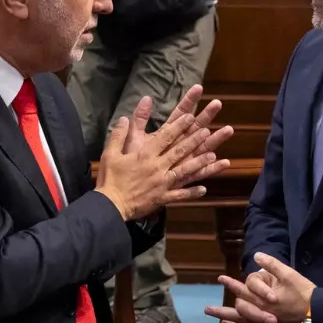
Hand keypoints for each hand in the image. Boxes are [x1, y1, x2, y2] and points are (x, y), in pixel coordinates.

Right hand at [95, 111, 221, 220]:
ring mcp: (162, 183)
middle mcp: (157, 167)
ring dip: (199, 163)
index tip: (191, 116)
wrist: (109, 205)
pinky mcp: (162, 197)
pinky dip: (192, 192)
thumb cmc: (110, 178)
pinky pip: (180, 195)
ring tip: (213, 155)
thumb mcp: (110, 153)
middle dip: (194, 140)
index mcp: (145, 154)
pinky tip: (204, 189)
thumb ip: (119, 134)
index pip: (166, 136)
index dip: (179, 126)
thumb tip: (125, 117)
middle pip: (179, 151)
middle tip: (207, 131)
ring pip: (184, 171)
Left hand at [121, 85, 233, 185]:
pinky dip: (212, 169)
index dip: (188, 101)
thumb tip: (146, 97)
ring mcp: (183, 160)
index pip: (180, 113)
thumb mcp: (134, 138)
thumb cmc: (131, 162)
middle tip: (218, 102)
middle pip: (195, 127)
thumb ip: (139, 119)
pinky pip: (200, 173)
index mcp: (166, 135)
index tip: (198, 87)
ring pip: (203, 148)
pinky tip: (225, 163)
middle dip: (206, 115)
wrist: (129, 187)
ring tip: (229, 129)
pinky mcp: (185, 177)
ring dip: (216, 139)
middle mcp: (178, 145)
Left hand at [206, 252, 315, 322]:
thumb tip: (256, 255)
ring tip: (219, 321)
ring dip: (230, 321)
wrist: (317, 314)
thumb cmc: (303, 293)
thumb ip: (272, 265)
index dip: (231, 284)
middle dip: (221, 311)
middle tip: (206, 310)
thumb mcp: (289, 275)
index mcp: (262, 299)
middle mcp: (261, 313)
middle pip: (237, 313)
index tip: (220, 279)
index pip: (242, 290)